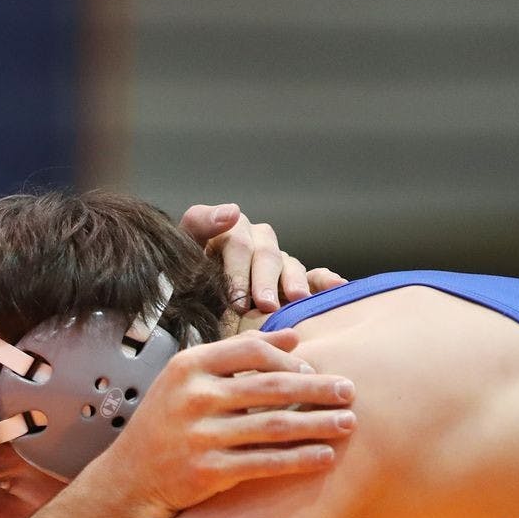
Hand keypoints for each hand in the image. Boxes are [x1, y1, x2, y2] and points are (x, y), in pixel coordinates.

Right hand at [104, 328, 355, 516]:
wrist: (131, 478)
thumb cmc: (168, 422)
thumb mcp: (187, 379)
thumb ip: (236, 354)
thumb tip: (292, 336)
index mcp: (189, 366)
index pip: (252, 350)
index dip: (290, 359)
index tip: (314, 369)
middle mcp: (193, 397)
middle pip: (271, 387)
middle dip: (318, 389)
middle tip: (350, 392)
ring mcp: (200, 435)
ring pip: (275, 426)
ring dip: (319, 424)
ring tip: (348, 423)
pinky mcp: (209, 470)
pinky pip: (266, 462)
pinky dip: (300, 459)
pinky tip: (325, 456)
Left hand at [179, 204, 346, 313]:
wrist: (189, 301)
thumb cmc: (182, 276)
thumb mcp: (181, 250)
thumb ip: (200, 225)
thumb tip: (233, 211)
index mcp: (231, 230)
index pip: (238, 245)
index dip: (237, 272)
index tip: (236, 299)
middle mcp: (258, 240)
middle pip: (266, 256)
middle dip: (265, 282)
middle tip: (264, 306)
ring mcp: (277, 259)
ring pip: (290, 265)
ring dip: (294, 282)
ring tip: (296, 301)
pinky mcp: (292, 278)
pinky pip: (314, 275)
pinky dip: (325, 280)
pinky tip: (337, 285)